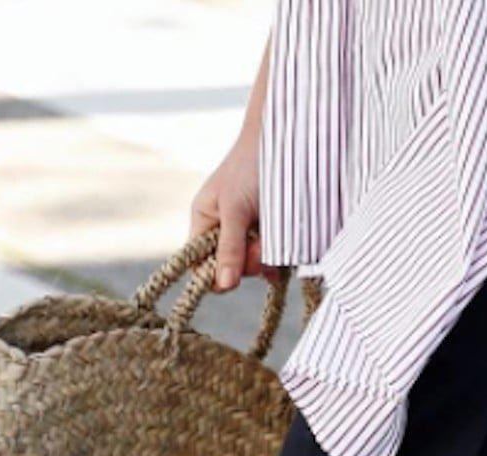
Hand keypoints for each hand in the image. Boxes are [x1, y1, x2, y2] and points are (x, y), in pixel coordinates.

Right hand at [188, 135, 270, 292]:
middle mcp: (224, 231)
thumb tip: (223, 285)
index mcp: (205, 222)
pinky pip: (272, 259)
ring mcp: (248, 233)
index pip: (200, 266)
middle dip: (246, 262)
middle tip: (258, 244)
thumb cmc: (251, 167)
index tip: (234, 270)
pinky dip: (278, 258)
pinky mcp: (271, 234)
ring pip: (253, 266)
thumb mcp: (236, 208)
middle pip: (230, 270)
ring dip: (264, 258)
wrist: (286, 140)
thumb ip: (230, 247)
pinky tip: (284, 249)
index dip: (215, 275)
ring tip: (271, 237)